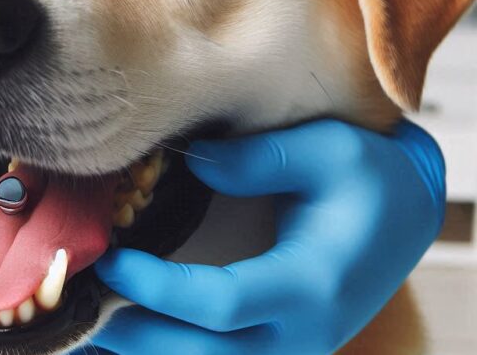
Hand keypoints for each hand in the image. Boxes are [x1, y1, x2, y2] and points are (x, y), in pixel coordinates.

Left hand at [92, 119, 444, 354]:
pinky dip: (167, 350)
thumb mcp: (328, 150)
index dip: (158, 289)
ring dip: (145, 352)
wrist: (403, 215)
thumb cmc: (367, 180)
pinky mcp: (277, 346)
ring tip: (90, 325)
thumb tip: (193, 164)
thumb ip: (262, 157)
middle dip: (134, 336)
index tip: (111, 260)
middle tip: (80, 305)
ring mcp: (290, 348)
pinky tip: (126, 335)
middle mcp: (300, 333)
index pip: (220, 304)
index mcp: (311, 284)